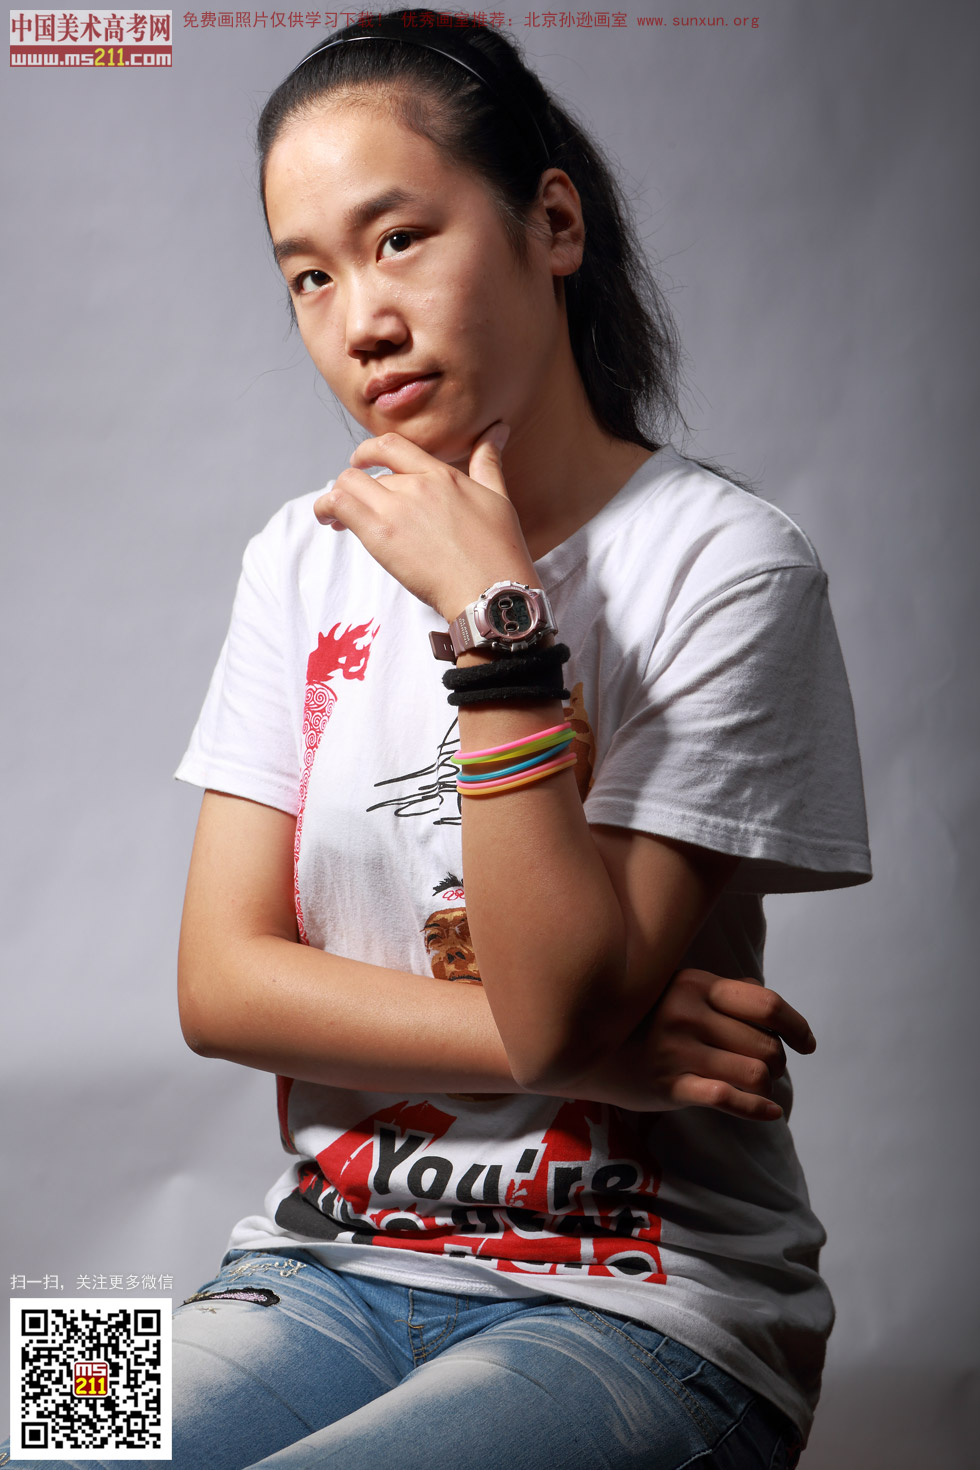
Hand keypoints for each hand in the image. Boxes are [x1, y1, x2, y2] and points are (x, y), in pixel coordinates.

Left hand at [313, 425, 534, 620]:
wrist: (490, 589)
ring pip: (348, 484)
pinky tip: (331, 522)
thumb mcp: (498, 497)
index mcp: (441, 474)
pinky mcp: (380, 534)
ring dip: (337, 497)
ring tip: (336, 516)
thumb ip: (487, 463)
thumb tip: (497, 431)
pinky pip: (338, 505)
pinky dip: (326, 509)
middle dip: (357, 484)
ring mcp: (396, 508)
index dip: (369, 450)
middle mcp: (416, 485)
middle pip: (369, 471)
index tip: (362, 461)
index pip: (393, 446)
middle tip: (354, 505)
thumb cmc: (499, 552)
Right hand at [567, 968, 815, 1119]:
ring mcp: (678, 1050)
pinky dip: (757, 1108)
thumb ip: (720, 993)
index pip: (765, 1004)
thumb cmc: (640, 1020)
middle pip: (765, 1043)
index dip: (796, 1026)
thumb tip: (766, 1001)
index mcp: (695, 983)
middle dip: (777, 1061)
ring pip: (754, 1071)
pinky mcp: (670, 1085)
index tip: (807, 1043)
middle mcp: (688, 1013)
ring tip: (759, 1086)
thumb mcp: (676, 992)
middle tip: (769, 1069)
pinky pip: (727, 1098)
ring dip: (766, 1084)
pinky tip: (770, 1113)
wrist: (581, 1048)